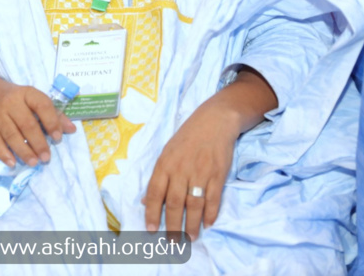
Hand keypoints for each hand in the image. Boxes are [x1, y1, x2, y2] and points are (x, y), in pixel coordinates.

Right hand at [0, 73, 75, 167]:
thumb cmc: (13, 96)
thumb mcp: (32, 97)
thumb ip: (52, 113)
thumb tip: (71, 129)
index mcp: (26, 93)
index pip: (41, 105)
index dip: (51, 121)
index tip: (58, 137)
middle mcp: (11, 103)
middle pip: (26, 124)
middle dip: (38, 143)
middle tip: (46, 158)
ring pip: (11, 135)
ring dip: (23, 151)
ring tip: (34, 163)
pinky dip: (3, 153)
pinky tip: (12, 163)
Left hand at [142, 103, 237, 239]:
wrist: (214, 121)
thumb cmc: (187, 137)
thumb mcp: (166, 152)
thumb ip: (158, 177)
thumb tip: (145, 200)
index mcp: (164, 164)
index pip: (154, 192)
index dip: (151, 213)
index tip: (150, 230)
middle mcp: (180, 170)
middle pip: (175, 203)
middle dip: (173, 226)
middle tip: (173, 242)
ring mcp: (200, 173)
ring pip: (194, 205)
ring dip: (192, 224)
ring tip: (190, 238)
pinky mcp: (217, 175)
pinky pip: (213, 199)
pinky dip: (211, 213)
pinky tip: (208, 224)